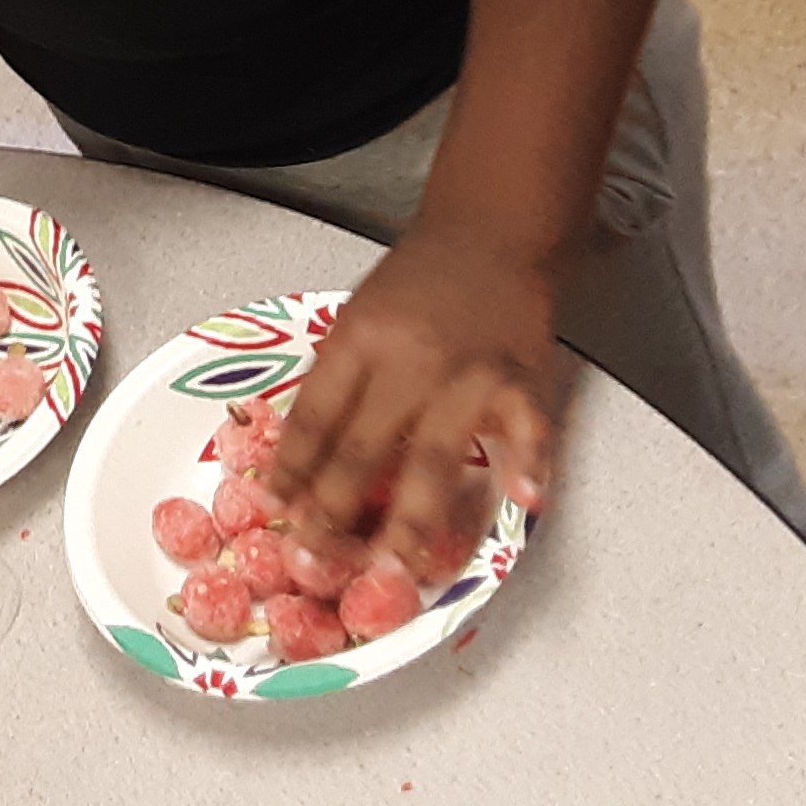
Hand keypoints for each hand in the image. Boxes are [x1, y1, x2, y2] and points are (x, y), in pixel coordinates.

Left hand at [264, 224, 569, 575]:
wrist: (487, 237)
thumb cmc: (415, 284)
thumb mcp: (356, 319)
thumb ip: (336, 381)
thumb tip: (297, 455)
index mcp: (357, 341)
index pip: (315, 417)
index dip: (291, 468)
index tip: (275, 511)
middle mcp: (407, 360)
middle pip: (363, 447)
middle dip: (335, 511)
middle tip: (317, 563)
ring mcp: (469, 373)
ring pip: (434, 457)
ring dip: (412, 519)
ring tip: (394, 568)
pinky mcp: (524, 379)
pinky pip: (528, 430)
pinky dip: (530, 464)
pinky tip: (523, 499)